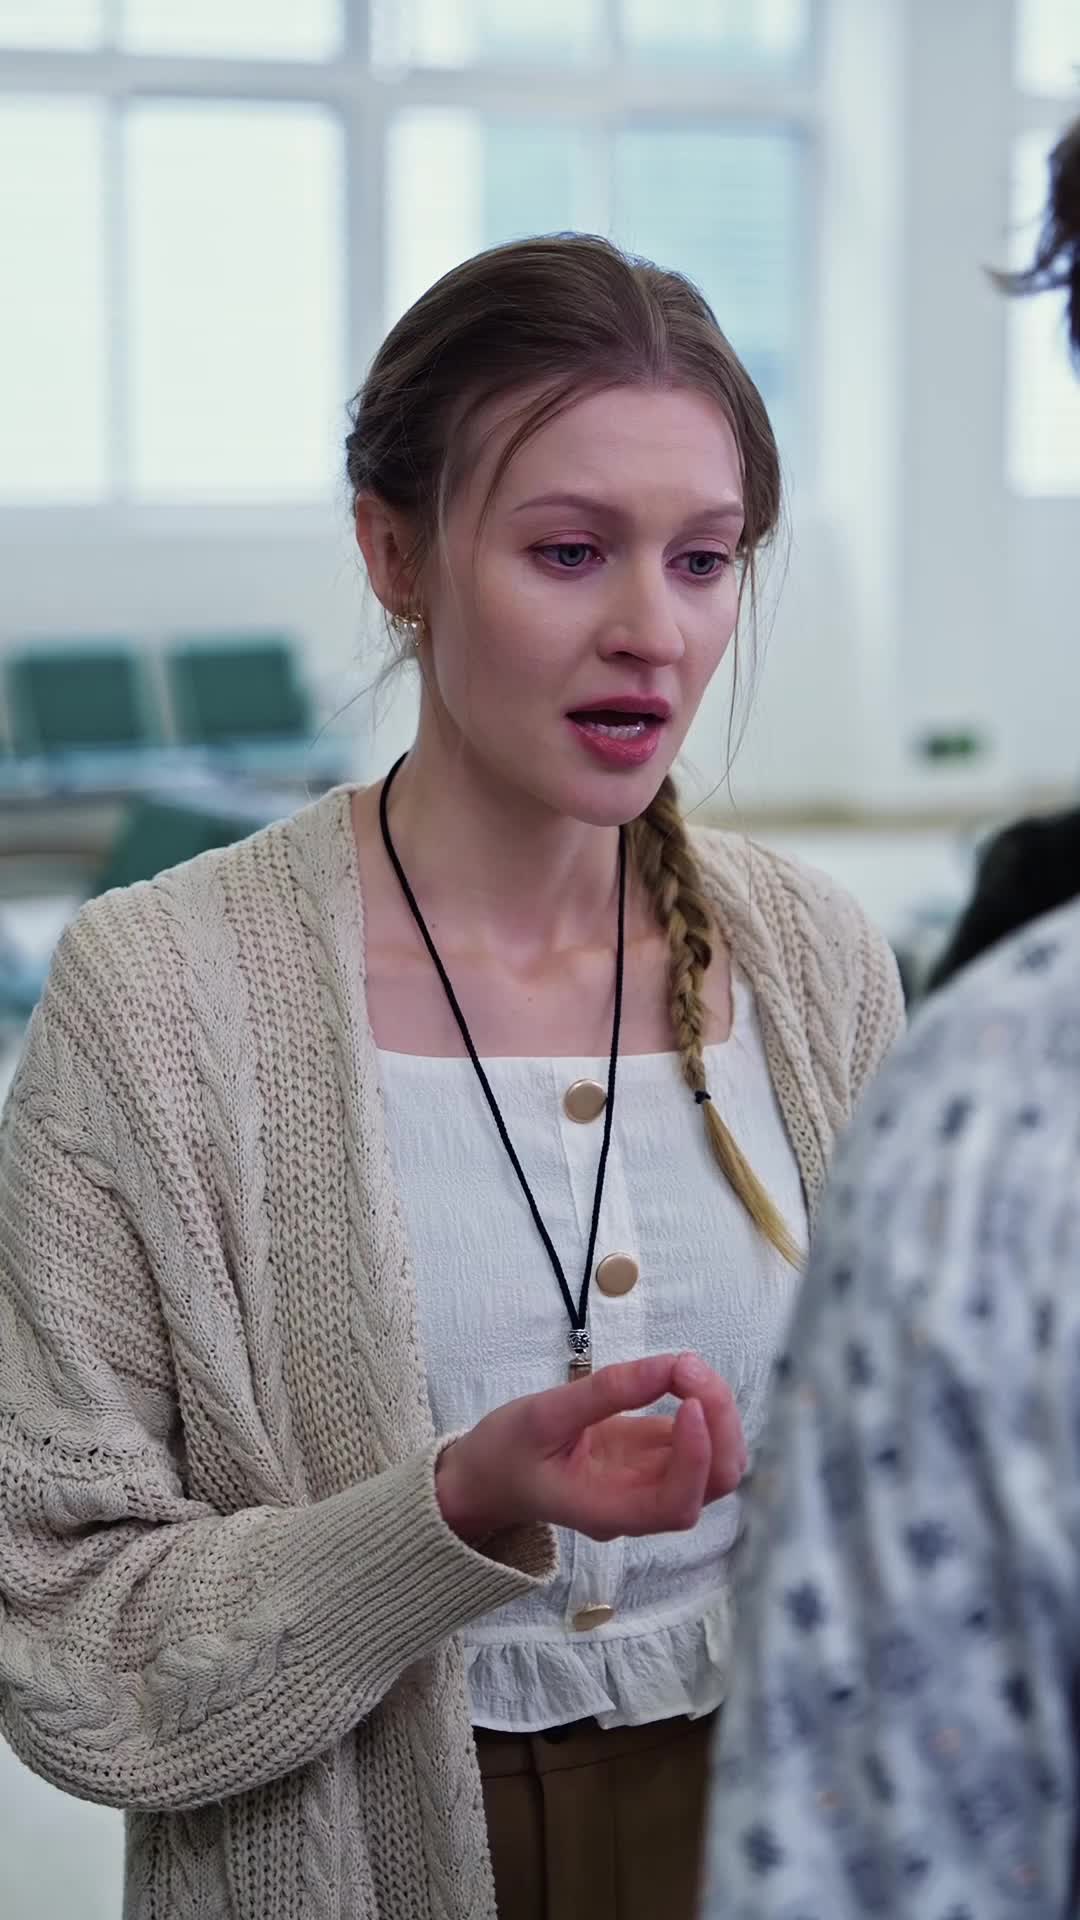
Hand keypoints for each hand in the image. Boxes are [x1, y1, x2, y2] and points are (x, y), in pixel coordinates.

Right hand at [435, 1351, 746, 1545]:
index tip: (688, 1400)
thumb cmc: (506, 1454)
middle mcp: (642, 1505)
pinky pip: (698, 1439)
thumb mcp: (542, 1415)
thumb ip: (604, 1393)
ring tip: (685, 1366)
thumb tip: (670, 1366)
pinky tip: (679, 1374)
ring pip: (715, 1462)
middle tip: (688, 1367)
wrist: (489, 1476)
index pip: (677, 1504)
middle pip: (713, 1483)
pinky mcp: (654, 1458)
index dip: (696, 1456)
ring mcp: (653, 1482)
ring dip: (717, 1412)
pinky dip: (702, 1404)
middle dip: (719, 1424)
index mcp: (609, 1511)